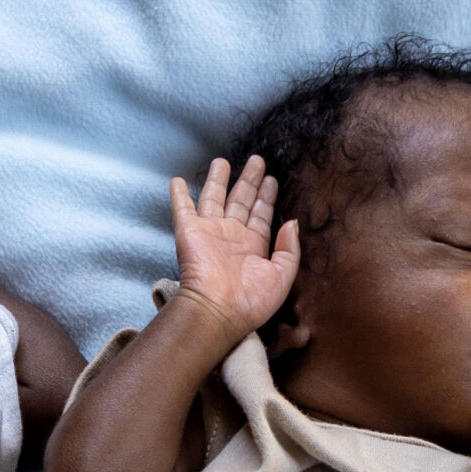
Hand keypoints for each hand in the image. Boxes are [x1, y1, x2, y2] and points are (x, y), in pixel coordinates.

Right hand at [170, 156, 299, 337]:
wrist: (218, 311)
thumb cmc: (251, 301)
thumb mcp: (282, 276)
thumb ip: (290, 249)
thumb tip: (292, 222)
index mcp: (253, 246)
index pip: (261, 215)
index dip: (266, 197)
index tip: (271, 179)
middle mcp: (231, 236)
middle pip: (241, 200)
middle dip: (249, 180)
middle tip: (257, 160)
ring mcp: (209, 232)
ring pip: (214, 197)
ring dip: (218, 179)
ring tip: (222, 161)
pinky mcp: (189, 232)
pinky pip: (183, 208)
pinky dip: (180, 194)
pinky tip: (178, 180)